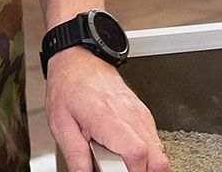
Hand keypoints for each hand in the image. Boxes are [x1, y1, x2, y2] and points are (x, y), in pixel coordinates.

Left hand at [43, 48, 170, 171]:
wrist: (80, 60)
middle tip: (117, 169)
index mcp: (110, 120)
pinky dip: (145, 155)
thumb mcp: (61, 126)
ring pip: (160, 154)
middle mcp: (132, 117)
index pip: (137, 154)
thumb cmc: (69, 87)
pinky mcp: (144, 116)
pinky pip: (155, 143)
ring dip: (143, 165)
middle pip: (157, 161)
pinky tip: (123, 151)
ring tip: (117, 160)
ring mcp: (141, 116)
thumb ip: (76, 157)